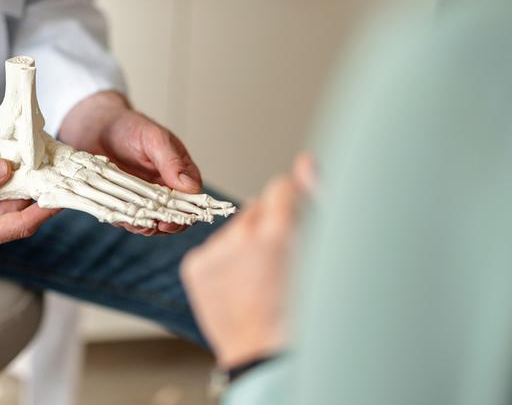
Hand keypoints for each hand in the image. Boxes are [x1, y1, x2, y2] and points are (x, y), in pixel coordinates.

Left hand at [59, 91, 202, 234]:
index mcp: (178, 172)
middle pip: (172, 216)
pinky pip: (126, 217)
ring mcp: (141, 198)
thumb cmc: (129, 127)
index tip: (174, 218)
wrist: (95, 126)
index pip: (191, 199)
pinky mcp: (121, 202)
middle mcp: (163, 188)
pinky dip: (124, 221)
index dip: (186, 213)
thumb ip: (171, 161)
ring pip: (150, 221)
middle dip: (165, 225)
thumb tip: (190, 186)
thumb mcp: (153, 138)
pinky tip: (120, 218)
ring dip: (144, 226)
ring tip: (137, 224)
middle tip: (155, 225)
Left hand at [180, 155, 314, 367]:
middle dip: (267, 224)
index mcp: (282, 233)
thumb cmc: (302, 312)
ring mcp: (216, 253)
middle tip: (278, 259)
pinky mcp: (196, 267)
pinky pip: (212, 249)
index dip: (291, 204)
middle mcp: (243, 237)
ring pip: (234, 230)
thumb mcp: (320, 256)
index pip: (281, 189)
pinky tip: (239, 286)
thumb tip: (304, 161)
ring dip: (245, 244)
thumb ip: (313, 201)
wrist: (267, 355)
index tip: (295, 224)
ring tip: (259, 279)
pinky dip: (224, 262)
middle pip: (255, 208)